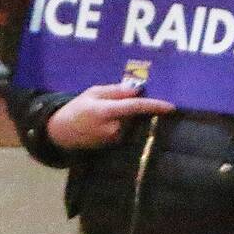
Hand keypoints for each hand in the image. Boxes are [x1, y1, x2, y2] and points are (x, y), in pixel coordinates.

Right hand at [46, 81, 175, 150]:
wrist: (61, 132)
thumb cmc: (77, 108)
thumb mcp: (93, 93)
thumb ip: (115, 91)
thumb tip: (137, 89)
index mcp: (106, 111)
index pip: (135, 107)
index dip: (154, 106)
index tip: (171, 107)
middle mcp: (112, 127)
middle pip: (135, 115)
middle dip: (134, 108)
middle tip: (117, 102)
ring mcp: (113, 138)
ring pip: (130, 123)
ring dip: (127, 116)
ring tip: (107, 112)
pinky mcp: (113, 145)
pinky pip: (125, 130)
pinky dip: (122, 124)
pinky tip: (107, 122)